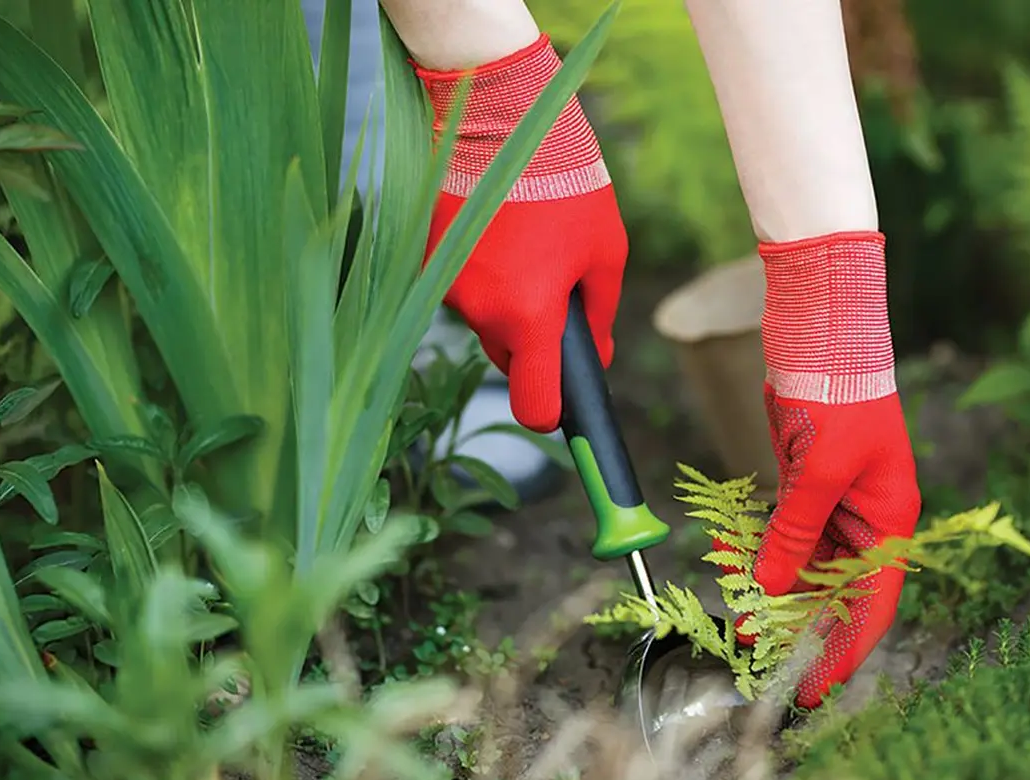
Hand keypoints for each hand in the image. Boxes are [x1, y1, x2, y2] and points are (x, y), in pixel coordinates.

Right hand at [416, 35, 626, 432]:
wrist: (498, 115)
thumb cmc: (565, 180)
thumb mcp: (605, 250)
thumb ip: (601, 315)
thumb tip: (597, 359)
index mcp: (529, 316)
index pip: (534, 406)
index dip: (552, 413)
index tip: (563, 407)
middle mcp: (479, 311)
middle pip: (510, 359)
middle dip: (534, 341)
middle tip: (556, 290)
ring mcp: (445, 287)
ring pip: (484, 321)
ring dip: (506, 302)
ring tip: (526, 243)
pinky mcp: (424, 260)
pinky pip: (459, 288)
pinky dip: (479, 274)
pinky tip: (497, 230)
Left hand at [721, 231, 920, 708]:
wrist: (819, 327)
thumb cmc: (836, 395)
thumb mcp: (817, 473)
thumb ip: (794, 535)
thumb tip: (771, 589)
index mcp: (889, 520)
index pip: (870, 604)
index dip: (842, 650)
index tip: (811, 688)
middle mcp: (865, 517)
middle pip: (833, 589)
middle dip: (797, 624)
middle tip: (756, 654)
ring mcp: (832, 498)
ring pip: (801, 562)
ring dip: (770, 589)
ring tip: (735, 616)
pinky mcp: (801, 479)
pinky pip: (781, 531)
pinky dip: (757, 549)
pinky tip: (728, 562)